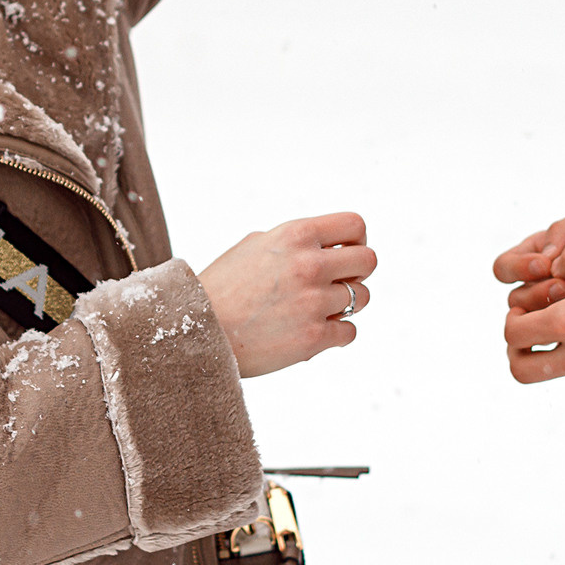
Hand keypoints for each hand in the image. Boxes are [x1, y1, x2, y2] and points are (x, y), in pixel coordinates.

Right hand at [198, 212, 374, 378]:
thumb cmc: (223, 287)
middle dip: (357, 273)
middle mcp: (309, 265)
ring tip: (317, 311)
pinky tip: (312, 331)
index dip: (356, 240)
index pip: (355, 225)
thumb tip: (331, 245)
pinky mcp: (313, 338)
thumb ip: (295, 242)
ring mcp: (313, 302)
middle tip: (337, 284)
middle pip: (369, 261)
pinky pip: (349, 332)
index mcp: (295, 235)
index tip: (344, 253)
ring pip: (362, 298)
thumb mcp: (255, 246)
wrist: (195, 330)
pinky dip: (336, 334)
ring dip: (345, 306)